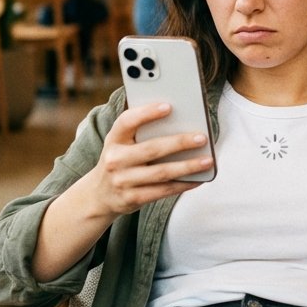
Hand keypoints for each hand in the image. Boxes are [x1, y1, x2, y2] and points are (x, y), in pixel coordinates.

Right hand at [84, 100, 213, 218]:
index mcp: (113, 139)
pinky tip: (197, 179)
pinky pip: (162, 191)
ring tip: (207, 160)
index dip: (146, 113)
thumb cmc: (119, 160)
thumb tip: (179, 120)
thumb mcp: (120, 143)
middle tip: (202, 138)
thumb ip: (140, 132)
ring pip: (161, 172)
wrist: (98, 195)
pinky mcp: (132, 199)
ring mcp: (122, 181)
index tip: (169, 106)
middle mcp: (115, 160)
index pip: (127, 122)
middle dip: (179, 143)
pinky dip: (183, 185)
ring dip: (187, 166)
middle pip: (152, 149)